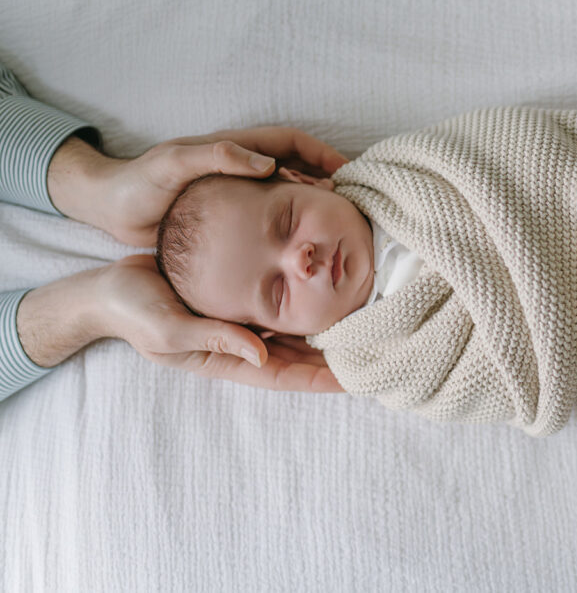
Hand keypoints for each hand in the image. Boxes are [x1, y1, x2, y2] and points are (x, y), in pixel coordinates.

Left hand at [60, 126, 348, 246]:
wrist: (110, 210)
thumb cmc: (139, 184)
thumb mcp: (174, 164)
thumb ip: (218, 157)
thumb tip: (267, 164)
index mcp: (234, 148)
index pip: (291, 141)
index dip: (322, 153)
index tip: (345, 172)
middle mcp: (241, 167)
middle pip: (298, 166)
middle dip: (327, 180)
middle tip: (349, 206)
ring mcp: (238, 191)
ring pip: (288, 193)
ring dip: (313, 205)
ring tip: (333, 227)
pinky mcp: (231, 216)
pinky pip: (272, 216)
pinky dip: (291, 226)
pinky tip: (299, 248)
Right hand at [95, 255, 343, 391]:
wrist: (110, 287)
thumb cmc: (134, 310)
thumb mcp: (169, 328)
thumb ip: (214, 338)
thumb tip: (259, 353)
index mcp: (226, 359)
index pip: (284, 375)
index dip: (320, 379)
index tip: (356, 380)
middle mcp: (241, 343)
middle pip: (299, 356)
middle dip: (335, 358)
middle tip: (376, 350)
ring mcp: (241, 321)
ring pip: (294, 332)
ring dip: (327, 331)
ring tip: (365, 324)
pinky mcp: (238, 298)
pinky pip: (279, 305)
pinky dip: (305, 303)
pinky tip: (330, 293)